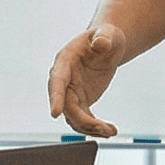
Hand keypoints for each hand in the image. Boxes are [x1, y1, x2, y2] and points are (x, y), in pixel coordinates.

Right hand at [46, 23, 126, 137]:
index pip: (57, 81)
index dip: (56, 97)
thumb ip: (103, 37)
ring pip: (74, 117)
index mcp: (65, 60)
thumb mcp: (107, 33)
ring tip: (110, 131)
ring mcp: (71, 92)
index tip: (55, 113)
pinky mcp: (81, 101)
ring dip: (90, 128)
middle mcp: (64, 79)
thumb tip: (101, 44)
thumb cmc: (105, 36)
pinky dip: (95, 128)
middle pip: (66, 105)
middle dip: (82, 120)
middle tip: (102, 128)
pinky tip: (110, 130)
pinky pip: (84, 119)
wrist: (107, 44)